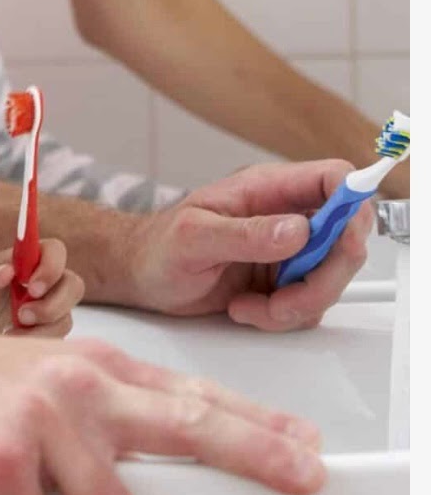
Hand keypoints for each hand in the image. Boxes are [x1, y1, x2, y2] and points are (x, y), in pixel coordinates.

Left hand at [0, 239, 84, 337]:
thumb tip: (7, 270)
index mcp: (30, 257)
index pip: (55, 250)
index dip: (51, 267)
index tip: (29, 287)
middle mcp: (47, 279)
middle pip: (73, 285)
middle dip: (53, 304)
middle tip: (22, 315)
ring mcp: (52, 304)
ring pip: (66, 315)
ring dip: (42, 328)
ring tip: (11, 332)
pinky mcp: (50, 328)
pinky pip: (58, 337)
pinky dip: (37, 341)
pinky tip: (13, 339)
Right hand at [0, 314, 325, 494]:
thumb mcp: (47, 382)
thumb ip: (109, 414)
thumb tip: (168, 453)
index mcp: (94, 367)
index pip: (191, 395)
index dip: (255, 424)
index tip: (304, 449)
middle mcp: (75, 386)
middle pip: (186, 423)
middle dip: (253, 453)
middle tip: (302, 476)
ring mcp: (38, 420)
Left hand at [126, 160, 371, 330]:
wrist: (141, 276)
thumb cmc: (158, 246)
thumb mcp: (195, 237)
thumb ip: (246, 233)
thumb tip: (298, 229)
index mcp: (266, 188)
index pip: (333, 178)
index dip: (353, 203)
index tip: (346, 239)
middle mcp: (283, 215)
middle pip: (345, 237)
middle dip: (325, 276)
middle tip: (287, 295)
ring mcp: (286, 250)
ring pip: (331, 277)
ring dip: (299, 303)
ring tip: (253, 305)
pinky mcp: (283, 281)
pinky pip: (310, 304)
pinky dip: (284, 316)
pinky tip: (248, 309)